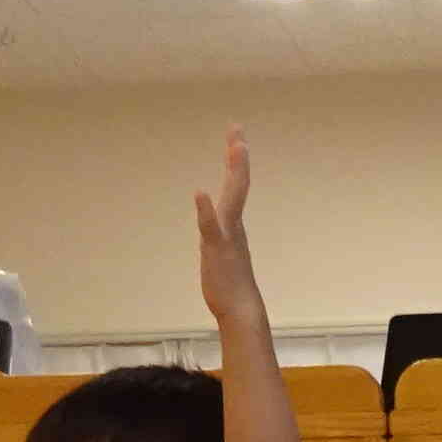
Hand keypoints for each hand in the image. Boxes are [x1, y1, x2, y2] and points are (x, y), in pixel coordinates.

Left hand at [193, 126, 263, 323]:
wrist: (240, 311)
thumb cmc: (231, 287)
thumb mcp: (222, 254)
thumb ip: (217, 237)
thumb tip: (213, 229)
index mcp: (234, 224)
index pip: (236, 187)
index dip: (236, 162)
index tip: (237, 138)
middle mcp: (234, 225)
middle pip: (237, 184)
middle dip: (237, 156)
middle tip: (237, 129)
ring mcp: (227, 236)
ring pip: (232, 198)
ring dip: (235, 172)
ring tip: (236, 147)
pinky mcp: (217, 250)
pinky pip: (211, 227)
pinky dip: (206, 210)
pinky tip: (200, 193)